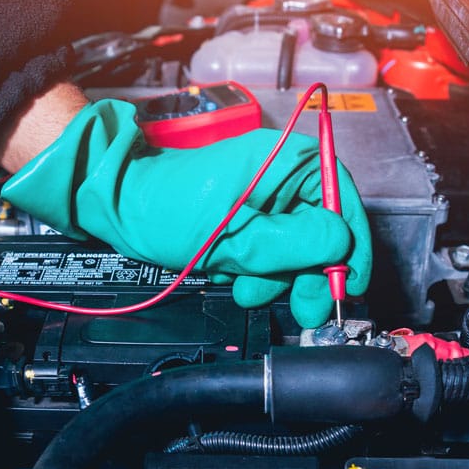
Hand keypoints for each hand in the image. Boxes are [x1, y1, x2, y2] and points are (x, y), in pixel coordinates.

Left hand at [0, 99, 371, 326]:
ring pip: (294, 249)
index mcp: (292, 162)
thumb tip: (342, 246)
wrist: (118, 204)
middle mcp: (286, 174)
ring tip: (244, 285)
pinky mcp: (249, 215)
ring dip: (275, 276)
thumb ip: (296, 243)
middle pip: (323, 233)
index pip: (345, 203)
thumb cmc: (168, 207)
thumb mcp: (238, 235)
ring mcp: (267, 196)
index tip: (345, 286)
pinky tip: (233, 274)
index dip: (350, 250)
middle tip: (301, 306)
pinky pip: (269, 249)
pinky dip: (256, 269)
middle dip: (306, 273)